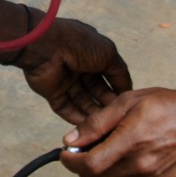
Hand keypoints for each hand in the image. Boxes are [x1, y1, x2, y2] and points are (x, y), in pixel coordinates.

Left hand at [17, 16, 131, 124]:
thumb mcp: (108, 54)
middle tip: (118, 121)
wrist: (46, 47)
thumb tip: (127, 90)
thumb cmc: (80, 46)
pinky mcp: (52, 93)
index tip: (128, 106)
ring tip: (107, 129)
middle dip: (107, 105)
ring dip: (94, 114)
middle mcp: (79, 68)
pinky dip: (76, 118)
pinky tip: (89, 130)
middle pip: (96, 91)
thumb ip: (119, 72)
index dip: (117, 89)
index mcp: (92, 54)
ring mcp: (65, 81)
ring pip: (82, 102)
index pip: (108, 76)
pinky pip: (66, 108)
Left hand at [58, 85, 175, 176]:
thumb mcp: (127, 102)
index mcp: (131, 144)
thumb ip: (96, 123)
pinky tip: (132, 159)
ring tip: (111, 153)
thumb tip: (70, 140)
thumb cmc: (165, 106)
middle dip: (83, 167)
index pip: (88, 167)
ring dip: (102, 174)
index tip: (66, 154)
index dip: (71, 162)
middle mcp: (142, 169)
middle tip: (87, 150)